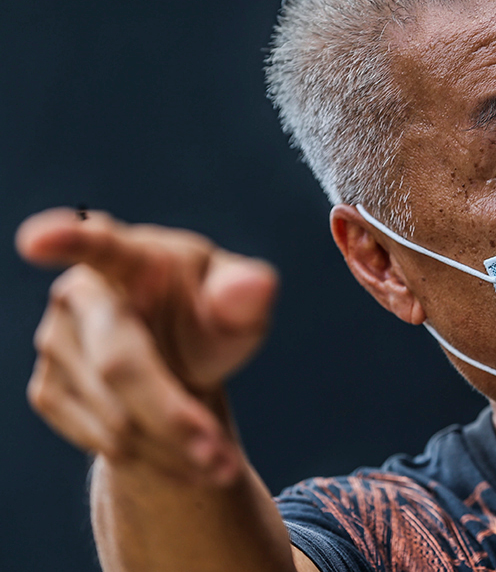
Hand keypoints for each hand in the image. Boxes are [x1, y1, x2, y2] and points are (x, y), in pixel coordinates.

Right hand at [16, 208, 277, 485]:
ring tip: (219, 462)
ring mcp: (56, 343)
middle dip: (173, 417)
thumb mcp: (240, 303)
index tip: (36, 239)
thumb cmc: (211, 314)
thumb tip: (254, 288)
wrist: (180, 355)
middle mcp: (82, 294)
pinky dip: (152, 458)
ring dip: (174, 448)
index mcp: (133, 256)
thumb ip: (249, 292)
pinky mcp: (48, 390)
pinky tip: (182, 454)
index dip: (67, 238)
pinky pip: (102, 439)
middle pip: (121, 365)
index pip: (98, 243)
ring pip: (115, 415)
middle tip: (222, 462)